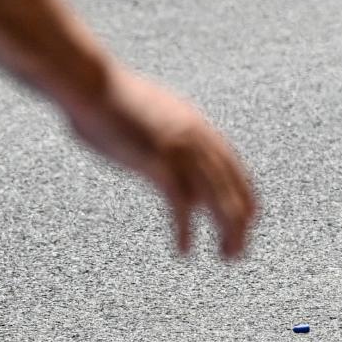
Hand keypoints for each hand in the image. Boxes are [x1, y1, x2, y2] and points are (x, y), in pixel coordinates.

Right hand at [63, 64, 258, 259]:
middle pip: (233, 189)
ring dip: (226, 232)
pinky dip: (185, 230)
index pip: (235, 169)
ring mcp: (179, 150)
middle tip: (236, 253)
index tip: (249, 223)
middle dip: (241, 225)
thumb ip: (168, 137)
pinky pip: (180, 205)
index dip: (246, 199)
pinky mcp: (157, 162)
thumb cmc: (112, 101)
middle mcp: (197, 138)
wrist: (92, 85)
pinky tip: (184, 249)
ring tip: (226, 256)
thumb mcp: (153, 116)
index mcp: (198, 126)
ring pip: (218, 200)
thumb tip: (168, 159)